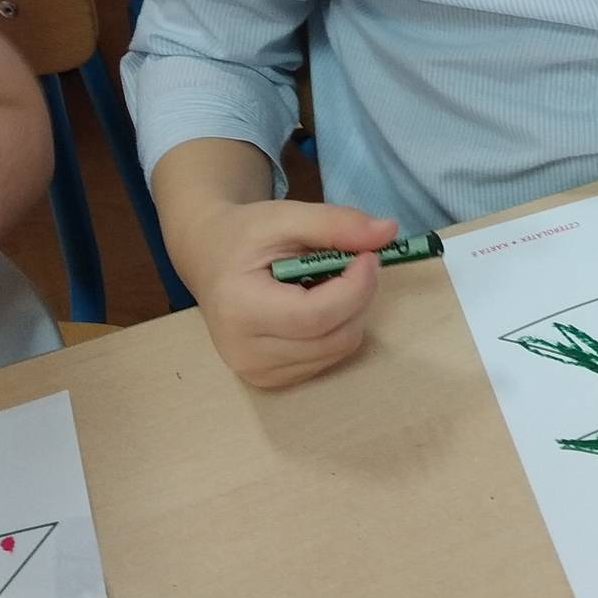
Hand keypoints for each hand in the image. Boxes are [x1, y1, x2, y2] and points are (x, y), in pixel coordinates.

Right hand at [185, 198, 398, 387]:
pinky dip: (336, 329)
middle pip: (333, 337)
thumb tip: (388, 232)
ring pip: (337, 350)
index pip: (316, 315)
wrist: (209, 258)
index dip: (356, 287)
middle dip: (359, 297)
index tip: (370, 255)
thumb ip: (335, 223)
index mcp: (240, 309)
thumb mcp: (285, 216)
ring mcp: (256, 373)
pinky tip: (315, 304)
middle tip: (355, 262)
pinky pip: (327, 358)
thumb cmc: (245, 235)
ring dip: (350, 313)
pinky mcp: (270, 381)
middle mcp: (244, 352)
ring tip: (328, 281)